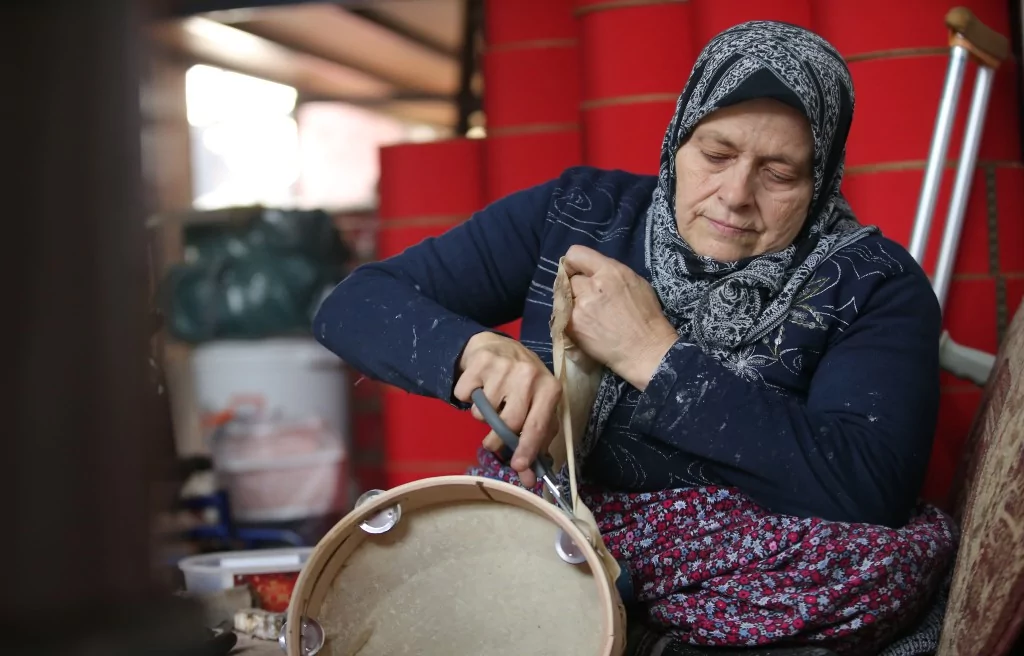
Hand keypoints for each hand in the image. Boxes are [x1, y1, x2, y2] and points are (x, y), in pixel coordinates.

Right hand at [454, 331, 560, 486]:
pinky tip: (477, 385)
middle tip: (492, 440)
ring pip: (482, 412)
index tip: (517, 466)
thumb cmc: (522, 384)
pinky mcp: (481, 361)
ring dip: (481, 414)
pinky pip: (464, 394)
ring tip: (489, 400)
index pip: (537, 425)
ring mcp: (505, 366)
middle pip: (508, 423)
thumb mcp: (535, 409)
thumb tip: (528, 479)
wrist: (498, 346)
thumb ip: (534, 444)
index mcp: (550, 389)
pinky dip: (466, 396)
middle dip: (496, 438)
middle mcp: (529, 375)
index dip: (527, 449)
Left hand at [562, 245, 677, 389]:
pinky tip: (584, 326)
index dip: (574, 263)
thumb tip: (591, 272)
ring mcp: (579, 308)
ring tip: (587, 315)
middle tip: (587, 299)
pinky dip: (569, 319)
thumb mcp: (635, 282)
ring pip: (563, 298)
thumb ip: (610, 272)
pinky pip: (561, 315)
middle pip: (569, 279)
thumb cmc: (645, 317)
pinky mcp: (571, 326)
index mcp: (610, 272)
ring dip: (571, 303)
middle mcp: (592, 287)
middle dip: (576, 287)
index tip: (578, 272)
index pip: (576, 254)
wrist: (645, 351)